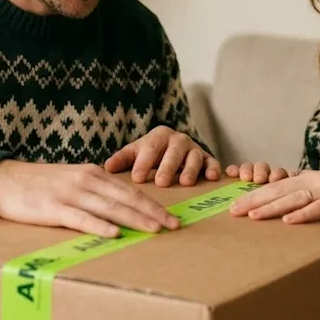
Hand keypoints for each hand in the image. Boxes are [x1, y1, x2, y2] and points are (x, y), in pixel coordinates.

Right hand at [0, 160, 179, 237]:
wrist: (2, 179)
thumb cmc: (38, 184)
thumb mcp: (72, 181)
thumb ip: (94, 191)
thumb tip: (120, 208)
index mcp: (93, 174)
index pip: (130, 191)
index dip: (153, 204)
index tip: (173, 217)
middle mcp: (86, 181)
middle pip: (126, 198)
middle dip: (153, 213)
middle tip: (174, 227)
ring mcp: (70, 194)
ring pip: (109, 208)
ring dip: (134, 219)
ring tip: (154, 230)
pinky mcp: (53, 207)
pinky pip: (81, 218)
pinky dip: (99, 226)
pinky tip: (114, 234)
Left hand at [103, 126, 220, 186]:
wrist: (174, 150)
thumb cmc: (151, 155)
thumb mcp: (136, 154)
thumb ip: (122, 159)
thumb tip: (106, 168)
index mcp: (159, 136)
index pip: (150, 148)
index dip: (143, 163)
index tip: (137, 178)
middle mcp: (178, 139)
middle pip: (173, 152)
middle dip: (167, 167)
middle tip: (161, 182)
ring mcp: (194, 149)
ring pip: (194, 156)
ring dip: (190, 169)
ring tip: (185, 183)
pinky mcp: (207, 158)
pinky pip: (212, 162)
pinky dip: (213, 168)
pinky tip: (212, 177)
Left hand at [228, 161, 319, 223]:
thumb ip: (313, 196)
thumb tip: (294, 207)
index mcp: (311, 179)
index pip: (276, 186)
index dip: (254, 194)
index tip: (235, 203)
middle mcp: (315, 181)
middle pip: (278, 191)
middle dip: (253, 201)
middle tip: (231, 211)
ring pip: (294, 198)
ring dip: (272, 207)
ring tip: (251, 216)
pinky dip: (305, 214)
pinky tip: (290, 221)